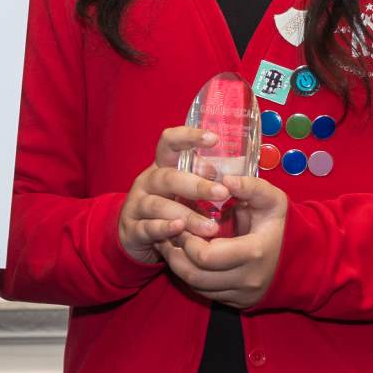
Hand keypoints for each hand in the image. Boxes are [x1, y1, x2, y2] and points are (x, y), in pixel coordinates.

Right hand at [117, 126, 231, 263]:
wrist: (136, 236)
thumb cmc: (171, 208)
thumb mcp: (184, 192)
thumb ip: (203, 183)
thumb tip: (239, 179)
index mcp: (161, 166)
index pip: (170, 142)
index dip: (189, 136)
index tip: (215, 139)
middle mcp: (147, 181)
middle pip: (168, 177)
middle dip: (197, 185)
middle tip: (223, 193)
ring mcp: (137, 204)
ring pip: (159, 205)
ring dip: (187, 215)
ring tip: (211, 227)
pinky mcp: (133, 229)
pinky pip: (148, 227)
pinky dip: (164, 228)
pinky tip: (180, 230)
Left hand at [157, 174, 287, 307]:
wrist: (303, 258)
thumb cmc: (282, 224)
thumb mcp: (272, 200)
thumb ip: (251, 187)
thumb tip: (226, 180)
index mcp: (253, 253)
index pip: (205, 256)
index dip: (187, 240)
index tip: (181, 222)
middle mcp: (246, 280)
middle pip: (195, 276)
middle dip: (176, 253)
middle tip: (168, 233)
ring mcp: (242, 295)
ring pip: (197, 287)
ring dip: (178, 267)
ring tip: (170, 244)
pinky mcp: (238, 303)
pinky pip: (206, 294)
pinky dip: (191, 277)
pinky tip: (185, 258)